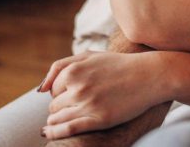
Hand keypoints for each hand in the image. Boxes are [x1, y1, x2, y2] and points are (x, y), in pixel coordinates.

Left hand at [37, 50, 170, 139]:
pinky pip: (68, 129)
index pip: (53, 90)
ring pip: (58, 118)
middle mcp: (79, 87)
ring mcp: (89, 104)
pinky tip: (49, 133)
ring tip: (66, 119)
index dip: (61, 93)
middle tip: (77, 105)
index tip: (74, 93)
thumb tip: (40, 90)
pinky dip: (55, 132)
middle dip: (61, 107)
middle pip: (54, 105)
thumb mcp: (89, 56)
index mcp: (74, 70)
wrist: (150, 75)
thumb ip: (60, 67)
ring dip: (57, 120)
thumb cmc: (118, 65)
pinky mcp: (99, 120)